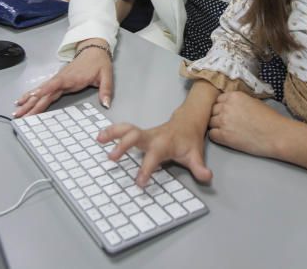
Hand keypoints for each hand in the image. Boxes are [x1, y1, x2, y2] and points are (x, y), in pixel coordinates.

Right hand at [14, 44, 112, 116]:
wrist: (94, 50)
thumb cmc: (99, 62)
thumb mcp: (107, 75)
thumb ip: (106, 90)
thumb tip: (106, 104)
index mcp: (72, 78)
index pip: (56, 85)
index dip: (45, 91)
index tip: (34, 98)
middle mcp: (61, 79)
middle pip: (44, 92)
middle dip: (31, 103)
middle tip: (19, 114)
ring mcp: (58, 80)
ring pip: (40, 92)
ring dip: (28, 101)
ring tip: (16, 110)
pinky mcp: (57, 81)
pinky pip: (43, 90)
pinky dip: (32, 95)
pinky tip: (24, 101)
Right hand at [98, 119, 212, 187]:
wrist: (187, 122)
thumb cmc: (188, 141)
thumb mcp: (196, 155)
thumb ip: (199, 168)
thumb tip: (207, 177)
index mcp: (164, 144)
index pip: (154, 157)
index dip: (146, 169)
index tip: (138, 183)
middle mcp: (152, 137)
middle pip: (136, 136)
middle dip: (124, 145)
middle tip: (112, 158)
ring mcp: (144, 133)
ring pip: (127, 129)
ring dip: (113, 133)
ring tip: (99, 140)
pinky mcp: (139, 133)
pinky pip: (124, 129)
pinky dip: (111, 131)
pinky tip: (100, 137)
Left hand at [207, 91, 287, 158]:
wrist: (276, 135)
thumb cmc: (270, 119)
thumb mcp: (254, 102)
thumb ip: (239, 101)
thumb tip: (231, 105)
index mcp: (234, 96)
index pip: (218, 100)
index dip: (222, 107)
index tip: (227, 113)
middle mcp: (226, 106)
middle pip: (213, 110)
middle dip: (218, 116)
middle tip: (227, 123)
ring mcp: (223, 121)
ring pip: (210, 122)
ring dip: (216, 126)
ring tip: (228, 131)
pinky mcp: (223, 135)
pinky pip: (211, 134)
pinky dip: (217, 137)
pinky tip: (227, 138)